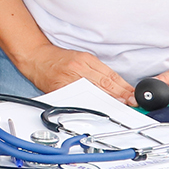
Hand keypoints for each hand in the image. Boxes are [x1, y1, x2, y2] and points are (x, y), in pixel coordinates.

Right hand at [15, 43, 134, 103]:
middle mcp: (76, 71)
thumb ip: (99, 71)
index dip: (123, 87)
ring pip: (92, 95)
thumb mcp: (81, 58)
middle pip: (103, 86)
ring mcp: (67, 83)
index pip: (109, 76)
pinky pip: (78, 101)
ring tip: (120, 109)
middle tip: (132, 104)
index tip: (133, 95)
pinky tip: (99, 110)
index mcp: (84, 60)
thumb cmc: (57, 58)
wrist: (35, 58)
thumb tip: (118, 86)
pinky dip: (90, 106)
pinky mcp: (59, 92)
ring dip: (108, 103)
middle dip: (120, 96)